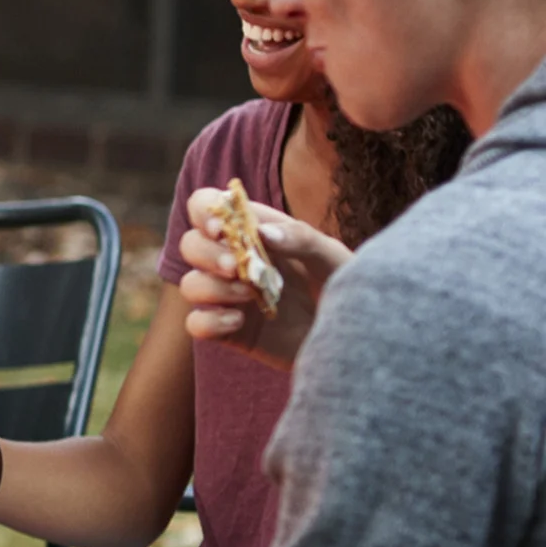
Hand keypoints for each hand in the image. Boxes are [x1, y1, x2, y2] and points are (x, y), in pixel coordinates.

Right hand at [176, 188, 346, 370]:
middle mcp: (236, 260)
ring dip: (211, 288)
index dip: (204, 211)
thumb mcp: (333, 258)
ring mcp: (230, 296)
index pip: (208, 206)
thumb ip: (301, 239)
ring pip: (189, 284)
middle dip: (207, 254)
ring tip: (247, 298)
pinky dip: (210, 322)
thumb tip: (262, 234)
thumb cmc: (349, 290)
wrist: (358, 340)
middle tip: (236, 269)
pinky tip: (238, 323)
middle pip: (190, 244)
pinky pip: (196, 323)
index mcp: (255, 231)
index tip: (221, 229)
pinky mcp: (229, 330)